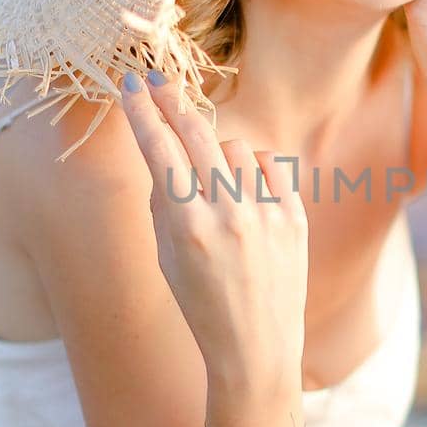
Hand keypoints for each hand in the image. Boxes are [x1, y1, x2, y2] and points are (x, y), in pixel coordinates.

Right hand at [119, 73, 308, 392]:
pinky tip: (244, 190)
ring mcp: (267, 214)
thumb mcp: (166, 256)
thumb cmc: (201, 303)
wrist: (257, 347)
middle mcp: (229, 215)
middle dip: (171, 101)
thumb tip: (165, 146)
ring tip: (212, 187)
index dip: (142, 111)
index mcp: (188, 227)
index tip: (130, 82)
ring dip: (215, 153)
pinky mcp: (295, 216)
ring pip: (234, 146)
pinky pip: (270, 164)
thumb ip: (164, 199)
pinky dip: (252, 169)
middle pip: (196, 133)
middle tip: (157, 79)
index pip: (160, 150)